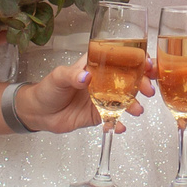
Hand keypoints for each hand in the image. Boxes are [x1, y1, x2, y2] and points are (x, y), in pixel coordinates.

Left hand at [18, 60, 143, 134]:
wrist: (39, 113)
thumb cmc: (47, 89)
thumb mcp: (58, 77)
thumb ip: (72, 76)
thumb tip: (86, 76)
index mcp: (95, 66)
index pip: (119, 59)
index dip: (136, 60)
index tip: (147, 65)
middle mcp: (102, 81)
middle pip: (128, 80)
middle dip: (141, 84)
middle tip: (147, 91)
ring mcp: (102, 99)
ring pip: (124, 100)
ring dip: (133, 105)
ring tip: (136, 111)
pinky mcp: (99, 116)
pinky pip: (113, 119)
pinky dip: (118, 124)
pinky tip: (119, 127)